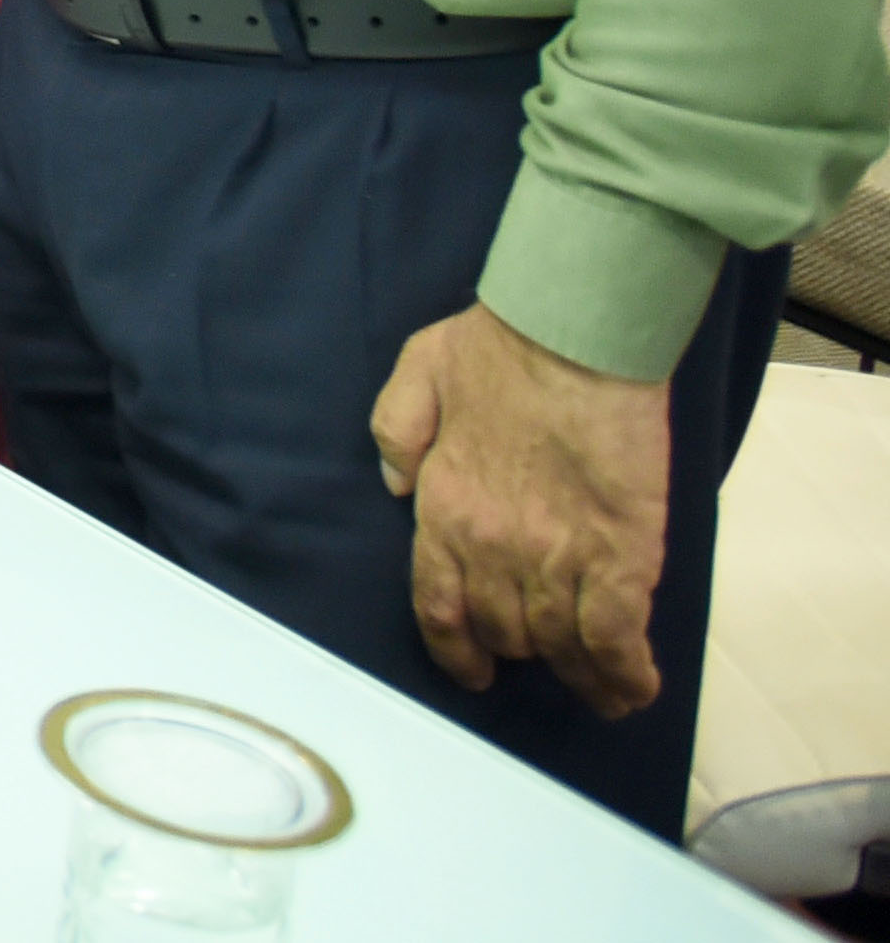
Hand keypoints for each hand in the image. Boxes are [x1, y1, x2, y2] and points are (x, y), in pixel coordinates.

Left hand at [372, 301, 677, 714]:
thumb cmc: (498, 346)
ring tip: (602, 695)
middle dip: (524, 654)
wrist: (573, 334)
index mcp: (442, 508)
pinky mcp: (619, 556)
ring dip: (582, 678)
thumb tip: (397, 486)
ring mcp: (555, 556)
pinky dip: (624, 672)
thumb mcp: (416, 375)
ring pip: (561, 646)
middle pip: (504, 631)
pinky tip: (633, 688)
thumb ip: (395, 433)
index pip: (437, 605)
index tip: (474, 670)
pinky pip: (614, 636)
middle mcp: (492, 546)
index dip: (457, 648)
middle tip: (548, 660)